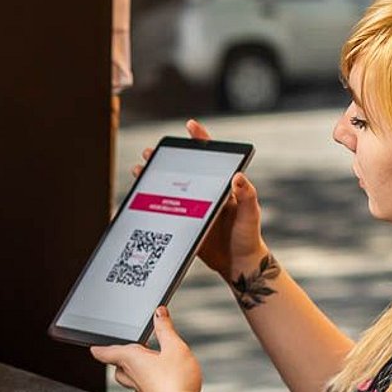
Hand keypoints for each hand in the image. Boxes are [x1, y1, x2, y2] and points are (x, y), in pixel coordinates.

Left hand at [89, 306, 205, 391]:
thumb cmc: (176, 382)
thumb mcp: (175, 348)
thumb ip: (166, 329)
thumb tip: (159, 314)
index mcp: (132, 360)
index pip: (109, 353)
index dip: (100, 349)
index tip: (93, 349)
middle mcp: (133, 376)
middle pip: (118, 367)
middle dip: (120, 359)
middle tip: (124, 352)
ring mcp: (141, 390)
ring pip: (129, 380)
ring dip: (132, 372)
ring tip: (142, 365)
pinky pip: (142, 391)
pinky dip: (146, 384)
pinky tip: (157, 383)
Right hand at [131, 119, 267, 276]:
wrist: (239, 265)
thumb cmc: (248, 237)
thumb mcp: (250, 215)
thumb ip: (247, 195)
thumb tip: (238, 176)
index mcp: (224, 186)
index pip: (212, 157)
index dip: (201, 140)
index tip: (190, 126)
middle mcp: (208, 193)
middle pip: (185, 170)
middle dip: (168, 158)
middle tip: (152, 151)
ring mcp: (196, 207)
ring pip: (173, 188)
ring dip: (156, 177)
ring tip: (141, 169)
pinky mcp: (187, 222)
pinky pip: (168, 208)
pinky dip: (154, 201)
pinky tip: (142, 197)